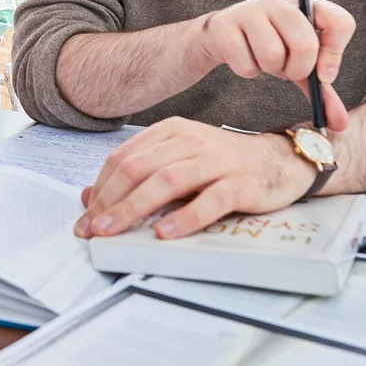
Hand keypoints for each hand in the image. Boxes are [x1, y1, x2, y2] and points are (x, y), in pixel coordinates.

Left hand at [75, 117, 315, 239]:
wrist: (280, 160)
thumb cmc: (223, 164)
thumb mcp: (178, 160)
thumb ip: (139, 174)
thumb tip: (90, 196)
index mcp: (170, 132)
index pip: (123, 158)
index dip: (100, 188)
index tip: (85, 216)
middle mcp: (190, 141)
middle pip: (138, 169)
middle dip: (109, 201)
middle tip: (91, 229)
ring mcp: (216, 161)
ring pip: (166, 181)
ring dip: (134, 208)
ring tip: (113, 231)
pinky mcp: (241, 183)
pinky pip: (210, 200)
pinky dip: (185, 217)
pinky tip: (164, 233)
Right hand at [196, 0, 354, 132]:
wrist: (222, 35)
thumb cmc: (269, 44)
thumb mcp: (299, 63)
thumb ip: (321, 90)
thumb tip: (339, 123)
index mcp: (306, 5)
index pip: (338, 21)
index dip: (335, 53)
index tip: (323, 75)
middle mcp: (279, 2)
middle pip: (304, 44)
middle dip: (298, 70)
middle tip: (288, 71)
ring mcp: (250, 10)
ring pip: (272, 55)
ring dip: (269, 69)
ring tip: (264, 60)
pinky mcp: (225, 25)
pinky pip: (246, 64)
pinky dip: (248, 71)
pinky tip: (245, 58)